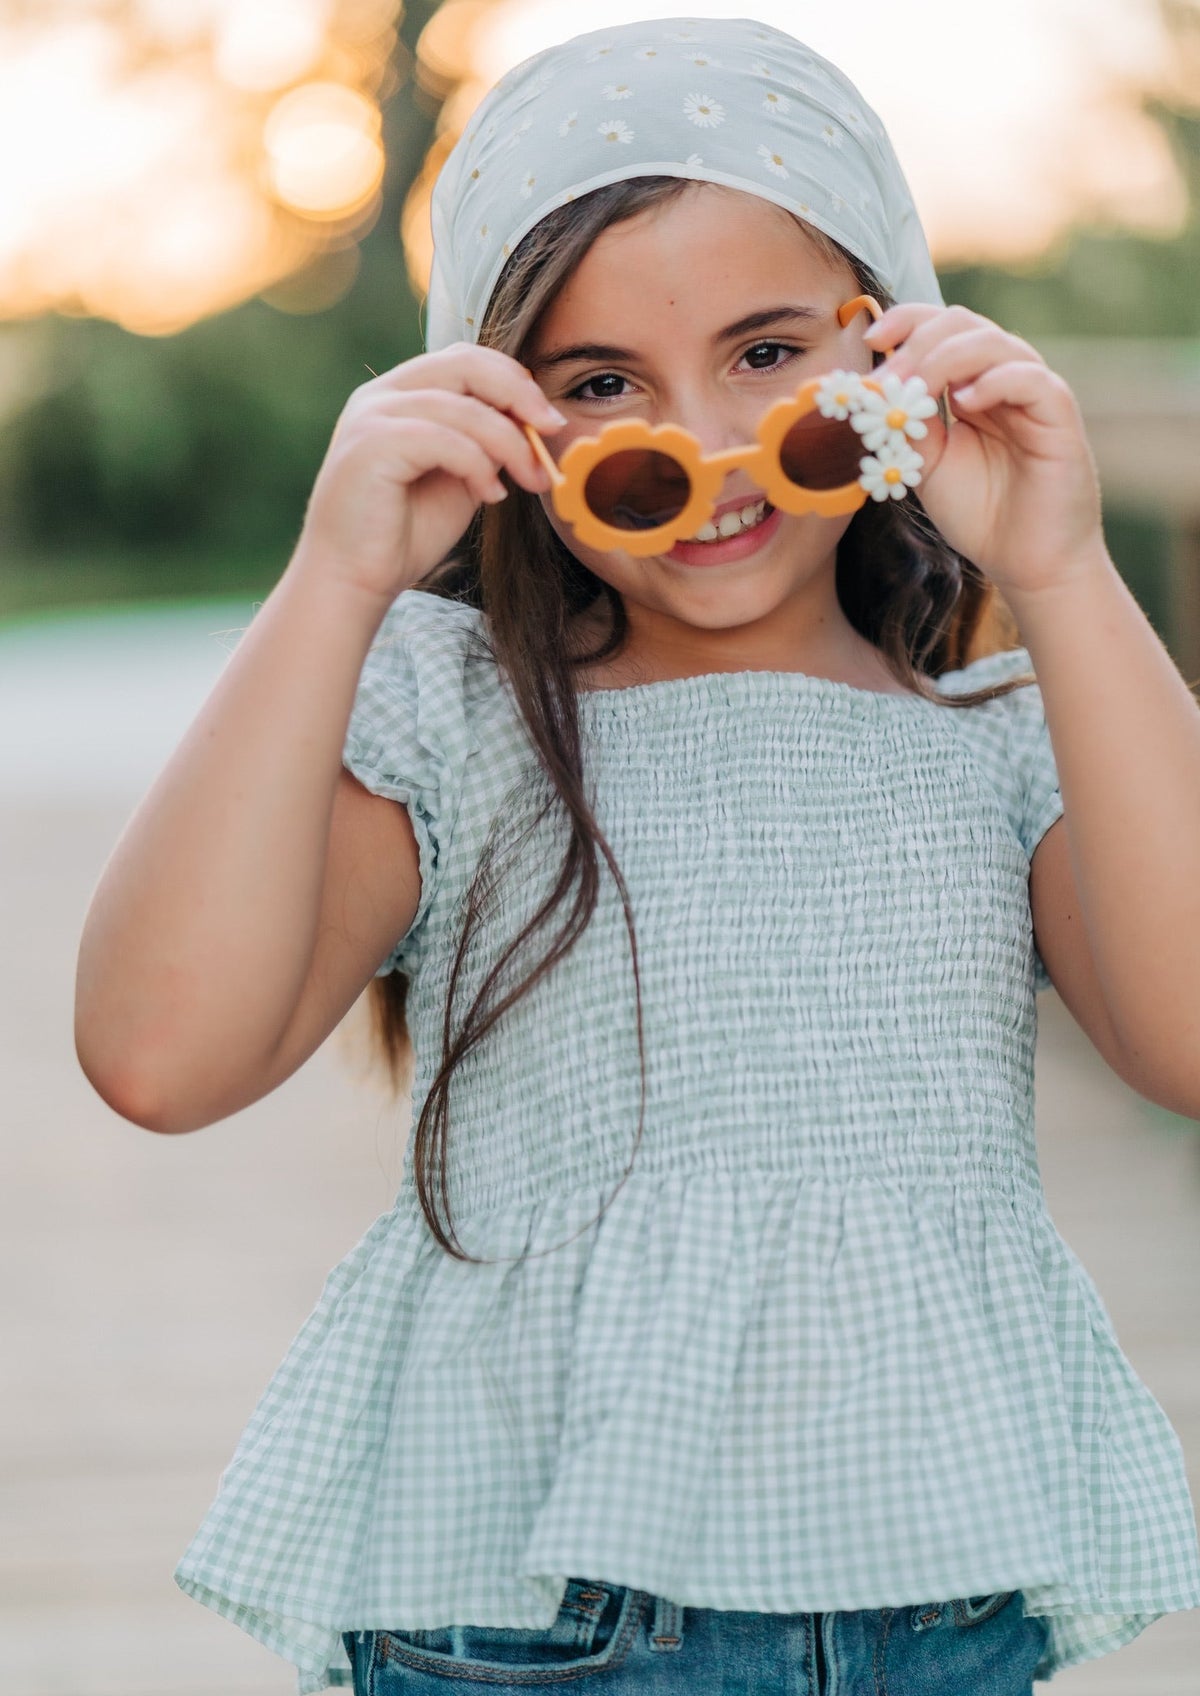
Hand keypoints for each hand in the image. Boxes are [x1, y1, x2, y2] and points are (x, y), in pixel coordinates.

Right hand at [293, 343, 563, 603]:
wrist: (352, 580)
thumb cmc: (403, 534)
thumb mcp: (460, 478)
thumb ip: (486, 443)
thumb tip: (532, 421)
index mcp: (401, 394)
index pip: (466, 359)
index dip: (515, 381)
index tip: (549, 421)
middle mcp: (381, 394)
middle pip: (466, 364)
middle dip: (520, 395)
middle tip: (552, 431)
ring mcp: (372, 415)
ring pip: (462, 406)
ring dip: (509, 443)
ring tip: (529, 481)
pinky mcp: (370, 445)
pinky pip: (444, 439)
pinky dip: (479, 464)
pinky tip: (491, 495)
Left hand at [863, 303, 1104, 595]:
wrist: (1026, 562)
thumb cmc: (981, 514)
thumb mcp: (927, 466)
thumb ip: (907, 427)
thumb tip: (874, 394)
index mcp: (972, 384)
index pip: (942, 328)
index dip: (906, 321)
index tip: (872, 340)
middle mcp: (1003, 379)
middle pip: (963, 324)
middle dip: (917, 343)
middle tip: (889, 377)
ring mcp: (1034, 393)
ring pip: (994, 342)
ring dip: (945, 359)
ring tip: (916, 389)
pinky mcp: (1059, 416)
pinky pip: (1031, 379)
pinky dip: (994, 381)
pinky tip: (966, 402)